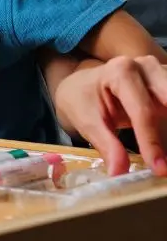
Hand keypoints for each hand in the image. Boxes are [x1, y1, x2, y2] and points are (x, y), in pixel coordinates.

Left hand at [53, 56, 166, 175]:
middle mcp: (146, 67)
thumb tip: (119, 172)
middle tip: (166, 164)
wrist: (82, 85)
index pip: (143, 111)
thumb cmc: (82, 99)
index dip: (151, 142)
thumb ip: (105, 144)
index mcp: (121, 72)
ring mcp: (161, 73)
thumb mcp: (86, 120)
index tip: (159, 168)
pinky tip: (166, 146)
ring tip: (166, 157)